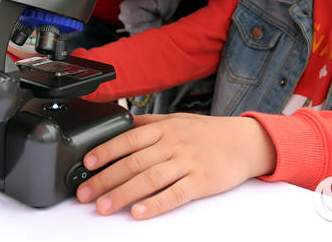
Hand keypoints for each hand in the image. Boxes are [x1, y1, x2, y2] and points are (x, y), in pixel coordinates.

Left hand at [76, 114, 275, 218]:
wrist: (245, 141)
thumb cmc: (208, 132)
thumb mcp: (176, 119)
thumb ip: (148, 123)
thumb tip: (121, 124)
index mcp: (163, 128)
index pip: (128, 139)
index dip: (105, 151)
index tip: (87, 163)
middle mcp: (172, 144)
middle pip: (133, 162)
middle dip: (106, 179)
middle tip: (86, 193)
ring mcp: (187, 163)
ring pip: (149, 179)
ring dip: (123, 194)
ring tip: (104, 207)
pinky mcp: (201, 182)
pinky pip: (175, 194)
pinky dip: (155, 204)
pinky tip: (139, 212)